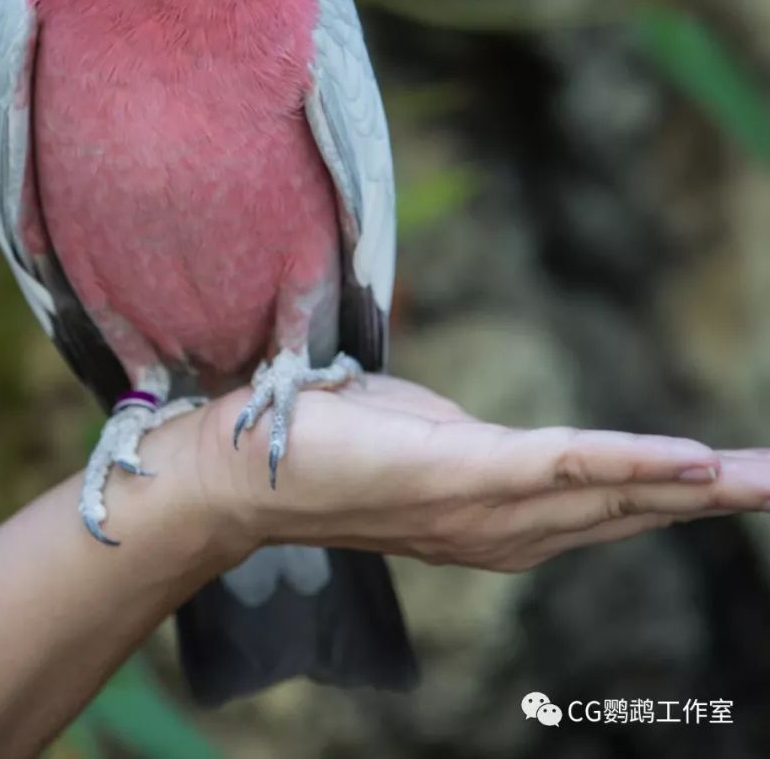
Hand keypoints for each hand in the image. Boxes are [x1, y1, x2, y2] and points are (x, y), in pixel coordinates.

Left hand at [193, 374, 769, 571]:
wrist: (252, 465)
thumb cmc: (341, 444)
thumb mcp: (440, 442)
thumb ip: (497, 454)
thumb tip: (532, 449)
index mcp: (510, 518)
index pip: (618, 505)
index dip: (684, 494)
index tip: (748, 480)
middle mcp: (512, 529)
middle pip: (638, 508)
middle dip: (720, 497)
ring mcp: (491, 507)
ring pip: (618, 492)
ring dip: (701, 483)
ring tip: (768, 475)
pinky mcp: (466, 473)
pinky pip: (567, 465)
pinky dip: (634, 464)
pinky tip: (691, 461)